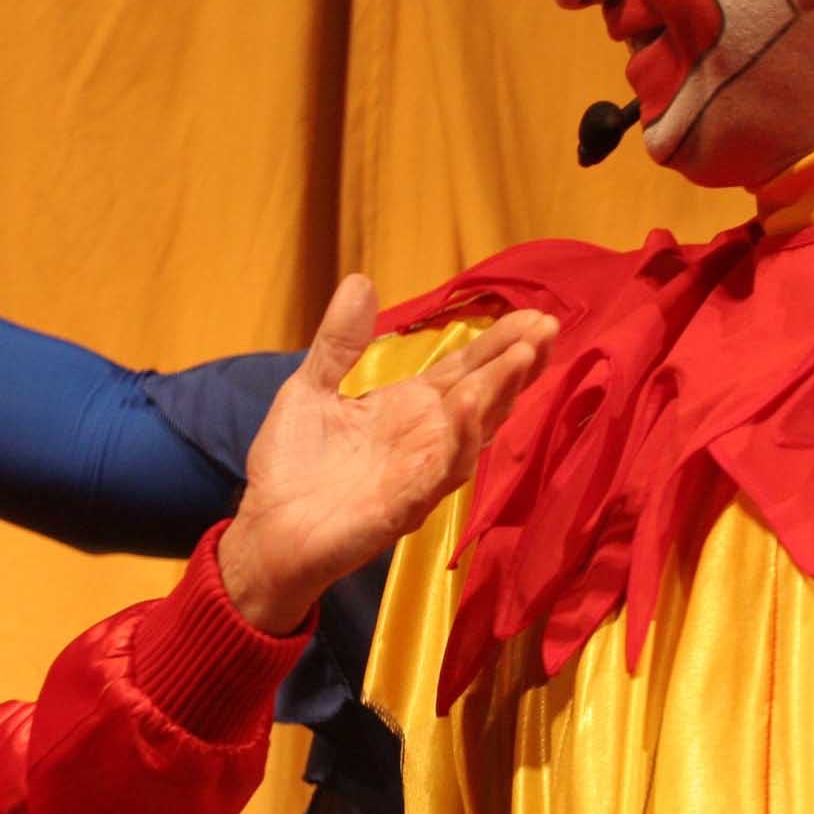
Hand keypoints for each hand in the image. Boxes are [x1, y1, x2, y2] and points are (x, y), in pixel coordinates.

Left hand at [219, 276, 552, 633]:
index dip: (499, 344)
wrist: (265, 533)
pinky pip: (440, 473)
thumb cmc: (292, 467)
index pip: (465, 370)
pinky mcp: (402, 507)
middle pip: (484, 396)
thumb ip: (338, 342)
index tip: (534, 315)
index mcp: (408, 409)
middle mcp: (426, 439)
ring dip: (498, 394)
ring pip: (473, 431)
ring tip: (522, 356)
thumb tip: (361, 280)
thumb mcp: (310, 388)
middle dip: (517, 364)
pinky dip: (458, 440)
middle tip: (548, 328)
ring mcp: (419, 474)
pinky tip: (470, 405)